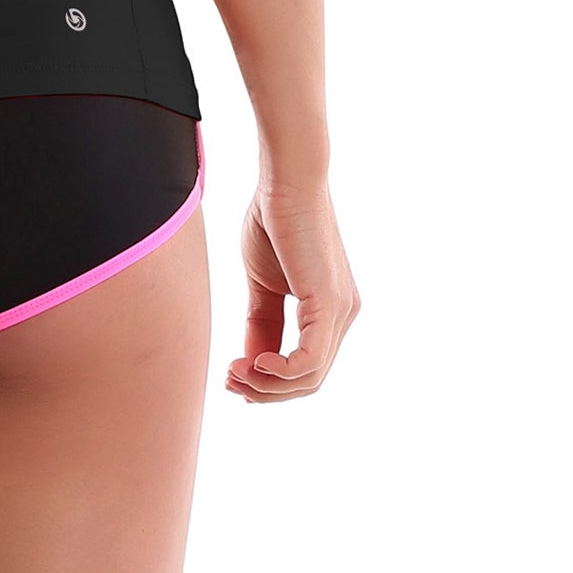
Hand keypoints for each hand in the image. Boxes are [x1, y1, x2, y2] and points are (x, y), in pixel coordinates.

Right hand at [226, 177, 358, 401]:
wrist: (285, 182)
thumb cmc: (273, 222)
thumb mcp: (262, 285)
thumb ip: (262, 324)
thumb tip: (251, 364)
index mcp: (329, 311)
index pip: (304, 367)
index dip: (266, 383)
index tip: (231, 376)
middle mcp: (343, 315)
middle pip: (308, 381)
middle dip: (265, 390)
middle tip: (229, 381)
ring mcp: (340, 311)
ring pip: (309, 378)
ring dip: (267, 385)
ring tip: (235, 373)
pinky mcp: (329, 304)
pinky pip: (310, 360)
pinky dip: (280, 372)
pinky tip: (255, 364)